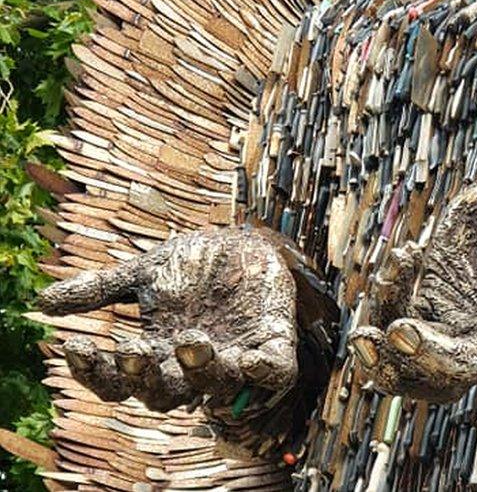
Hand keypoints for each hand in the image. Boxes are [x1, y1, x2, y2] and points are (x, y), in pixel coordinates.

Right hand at [37, 226, 297, 414]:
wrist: (248, 241)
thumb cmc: (197, 262)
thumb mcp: (147, 271)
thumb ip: (103, 288)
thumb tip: (42, 300)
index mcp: (160, 354)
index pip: (121, 384)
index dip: (97, 373)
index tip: (76, 346)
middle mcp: (195, 367)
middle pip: (163, 396)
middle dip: (146, 377)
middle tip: (133, 348)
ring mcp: (236, 358)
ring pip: (214, 388)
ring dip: (200, 370)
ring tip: (191, 339)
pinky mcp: (273, 345)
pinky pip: (273, 374)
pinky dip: (262, 373)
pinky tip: (249, 359)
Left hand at [348, 162, 476, 401]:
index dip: (445, 358)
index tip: (403, 330)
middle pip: (444, 381)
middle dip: (400, 368)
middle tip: (366, 338)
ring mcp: (456, 326)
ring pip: (412, 362)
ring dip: (380, 347)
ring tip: (381, 281)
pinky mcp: (432, 306)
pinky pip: (399, 320)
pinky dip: (388, 298)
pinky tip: (403, 256)